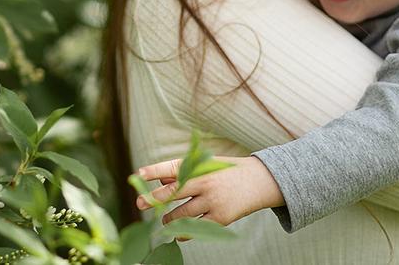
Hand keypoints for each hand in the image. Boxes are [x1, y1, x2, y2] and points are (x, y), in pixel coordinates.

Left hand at [135, 155, 284, 226]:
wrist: (260, 180)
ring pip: (182, 213)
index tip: (137, 174)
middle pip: (173, 191)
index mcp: (200, 166)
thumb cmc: (228, 172)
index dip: (154, 171)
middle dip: (154, 198)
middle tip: (139, 203)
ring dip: (168, 218)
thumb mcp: (208, 165)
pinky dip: (183, 232)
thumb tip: (160, 180)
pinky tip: (177, 233)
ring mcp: (212, 200)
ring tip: (163, 220)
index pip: (173, 167)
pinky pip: (195, 228)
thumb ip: (185, 172)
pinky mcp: (220, 217)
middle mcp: (205, 182)